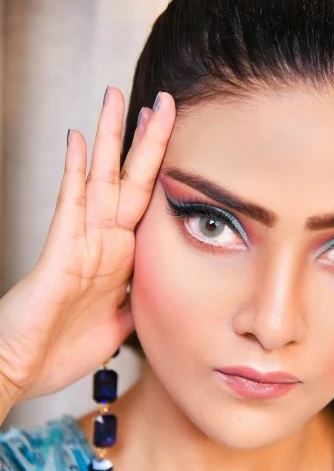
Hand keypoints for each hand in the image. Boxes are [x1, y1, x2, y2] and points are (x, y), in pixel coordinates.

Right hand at [0, 87, 175, 404]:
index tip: (175, 137)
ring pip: (100, 181)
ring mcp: (81, 244)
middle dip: (147, 140)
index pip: (148, 203)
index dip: (162, 169)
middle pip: (130, 181)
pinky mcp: (59, 254)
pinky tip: (78, 140)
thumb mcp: (119, 324)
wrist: (21, 372)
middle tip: (163, 100)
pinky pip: (68, 206)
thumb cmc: (61, 350)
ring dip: (110, 139)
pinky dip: (74, 173)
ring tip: (117, 98)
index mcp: (121, 259)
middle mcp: (103, 243)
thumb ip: (138, 300)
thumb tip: (160, 288)